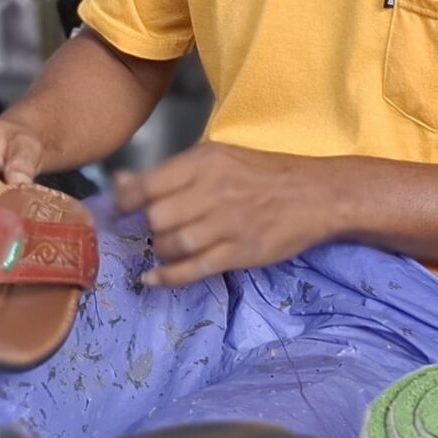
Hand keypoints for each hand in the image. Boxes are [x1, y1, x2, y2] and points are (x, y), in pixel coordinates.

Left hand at [114, 143, 347, 287]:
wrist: (317, 194)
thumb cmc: (263, 173)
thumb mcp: (218, 158)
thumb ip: (171, 172)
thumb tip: (120, 183)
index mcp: (204, 162)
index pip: (147, 184)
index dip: (125, 201)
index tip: (121, 209)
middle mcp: (213, 191)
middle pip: (157, 217)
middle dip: (148, 228)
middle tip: (155, 229)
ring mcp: (228, 224)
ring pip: (174, 244)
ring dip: (162, 251)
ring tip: (167, 247)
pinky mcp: (241, 252)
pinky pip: (195, 269)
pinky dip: (168, 277)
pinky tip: (153, 279)